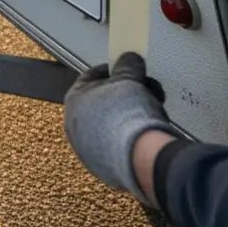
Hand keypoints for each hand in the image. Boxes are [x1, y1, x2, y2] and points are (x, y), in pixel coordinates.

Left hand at [63, 53, 183, 206]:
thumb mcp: (129, 77)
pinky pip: (119, 145)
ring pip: (112, 124)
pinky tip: (147, 133)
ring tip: (153, 110)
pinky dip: (132, 136)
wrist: (139, 155)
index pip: (91, 77)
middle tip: (146, 89)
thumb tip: (129, 59)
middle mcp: (75, 127)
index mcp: (74, 101)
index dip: (113, 69)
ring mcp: (88, 150)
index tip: (127, 68)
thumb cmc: (127, 113)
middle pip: (104, 102)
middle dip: (127, 93)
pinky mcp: (104, 168)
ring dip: (131, 114)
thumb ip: (127, 64)